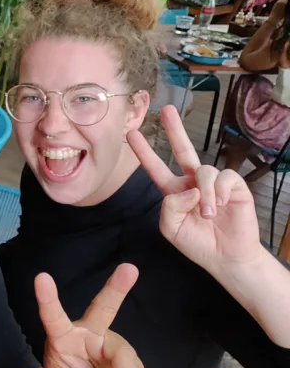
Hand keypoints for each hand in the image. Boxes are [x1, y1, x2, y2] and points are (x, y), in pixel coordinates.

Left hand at [36, 264, 147, 367]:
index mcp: (63, 337)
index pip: (53, 317)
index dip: (47, 299)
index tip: (41, 277)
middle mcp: (89, 332)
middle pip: (104, 312)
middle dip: (115, 288)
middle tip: (129, 270)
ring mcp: (112, 344)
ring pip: (127, 358)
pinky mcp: (131, 360)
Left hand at [127, 105, 263, 272]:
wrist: (225, 257)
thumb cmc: (196, 243)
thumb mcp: (171, 228)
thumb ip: (170, 207)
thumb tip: (189, 188)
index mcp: (174, 191)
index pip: (156, 168)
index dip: (144, 152)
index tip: (132, 134)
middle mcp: (192, 182)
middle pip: (182, 149)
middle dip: (175, 129)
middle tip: (167, 110)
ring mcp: (213, 183)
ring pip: (204, 170)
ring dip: (204, 194)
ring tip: (208, 214)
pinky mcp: (234, 186)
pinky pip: (224, 177)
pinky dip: (219, 192)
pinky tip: (221, 206)